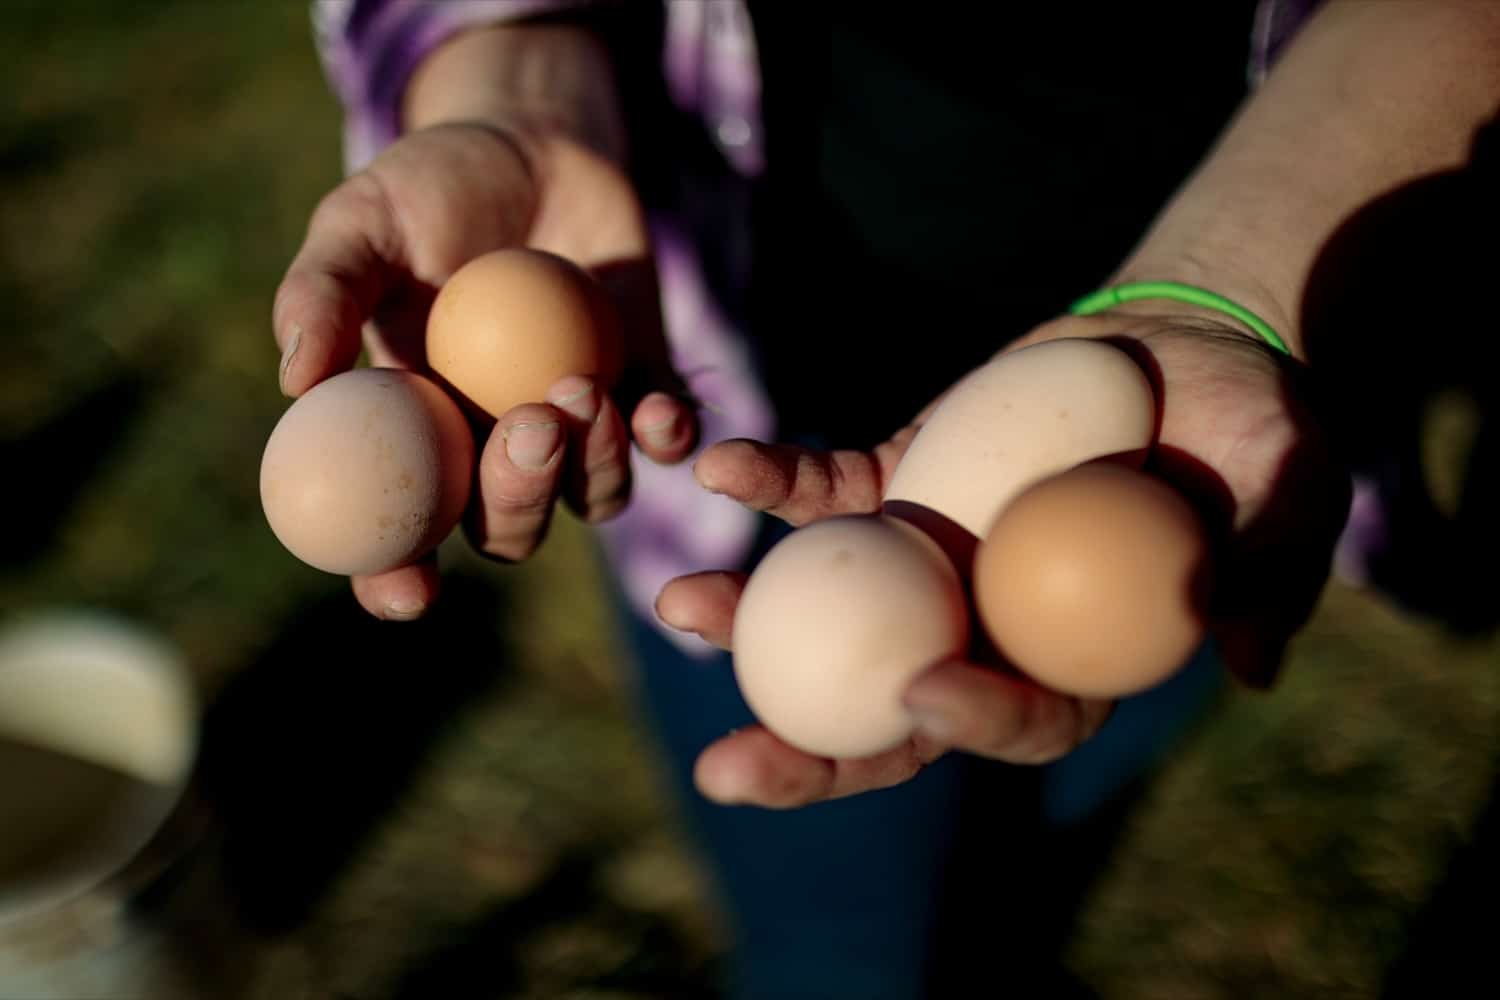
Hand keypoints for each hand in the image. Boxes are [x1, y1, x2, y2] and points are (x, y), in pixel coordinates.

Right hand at [271, 122, 696, 618]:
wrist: (532, 140)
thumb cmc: (429, 186)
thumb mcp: (361, 222)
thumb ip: (325, 292)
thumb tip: (296, 381)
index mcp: (413, 434)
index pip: (398, 531)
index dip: (397, 577)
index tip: (409, 590)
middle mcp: (492, 447)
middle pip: (508, 529)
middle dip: (518, 499)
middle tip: (527, 422)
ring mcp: (573, 428)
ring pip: (592, 497)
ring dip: (593, 464)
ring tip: (580, 383)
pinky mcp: (642, 390)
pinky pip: (661, 442)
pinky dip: (664, 437)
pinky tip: (656, 407)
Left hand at [655, 313, 1349, 807]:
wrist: (1190, 348)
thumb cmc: (1256, 432)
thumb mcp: (1290, 494)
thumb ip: (1269, 568)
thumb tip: (1248, 658)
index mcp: (1077, 658)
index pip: (1022, 716)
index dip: (975, 723)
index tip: (925, 700)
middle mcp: (988, 623)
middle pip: (889, 704)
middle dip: (806, 749)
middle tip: (725, 768)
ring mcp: (933, 556)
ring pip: (831, 607)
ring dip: (751, 616)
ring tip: (681, 610)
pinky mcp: (900, 479)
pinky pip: (828, 491)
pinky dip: (778, 482)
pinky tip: (723, 467)